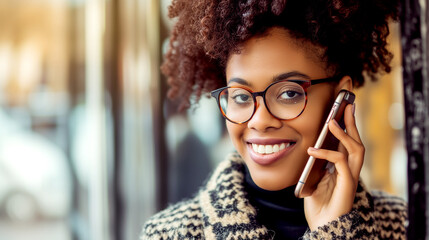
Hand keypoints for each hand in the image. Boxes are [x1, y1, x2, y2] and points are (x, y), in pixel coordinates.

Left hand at [304, 104, 364, 230]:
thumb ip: (313, 164)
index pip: (347, 143)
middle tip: (346, 105)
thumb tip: (306, 145)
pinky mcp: (348, 185)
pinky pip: (341, 163)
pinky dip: (327, 153)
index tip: (341, 108)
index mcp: (342, 167)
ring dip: (344, 133)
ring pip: (356, 149)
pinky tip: (313, 149)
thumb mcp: (312, 178)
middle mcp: (350, 170)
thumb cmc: (318, 204)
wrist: (323, 226)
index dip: (346, 126)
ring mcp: (350, 177)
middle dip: (351, 122)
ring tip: (332, 121)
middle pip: (356, 141)